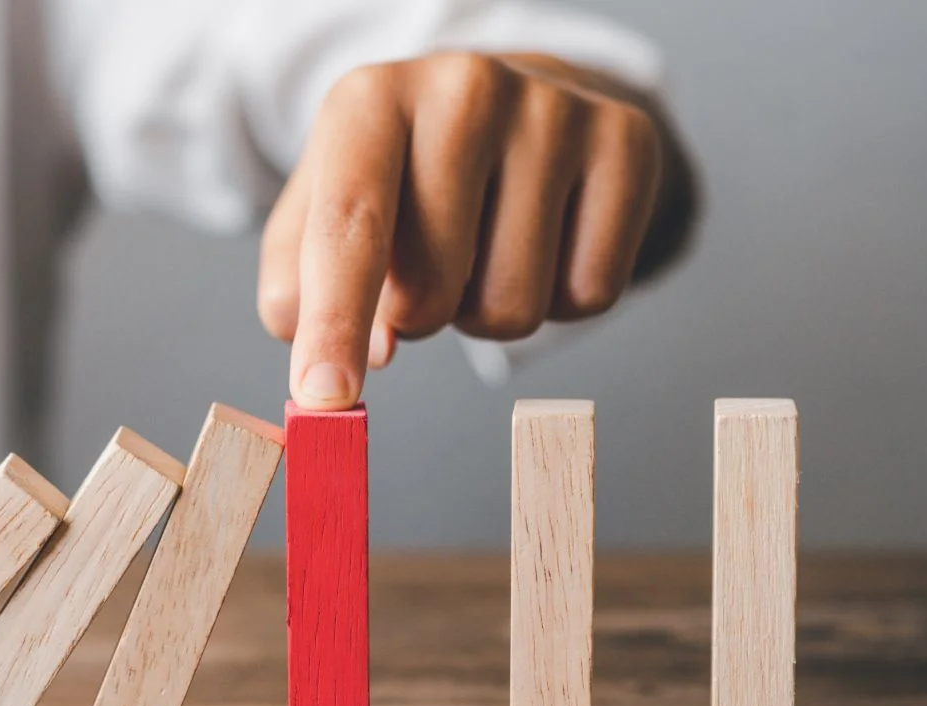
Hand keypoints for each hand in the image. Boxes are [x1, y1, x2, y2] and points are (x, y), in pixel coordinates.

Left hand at [260, 52, 672, 409]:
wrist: (515, 100)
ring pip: (513, 307)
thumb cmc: (407, 171)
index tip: (326, 397)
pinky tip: (546, 241)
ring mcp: (555, 111)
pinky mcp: (627, 143)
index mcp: (372, 99)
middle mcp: (465, 88)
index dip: (335, 320)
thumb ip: (299, 286)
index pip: (351, 225)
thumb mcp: (326, 205)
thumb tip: (346, 360)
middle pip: (432, 290)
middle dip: (421, 316)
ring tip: (487, 247)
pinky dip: (560, 299)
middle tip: (429, 269)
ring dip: (488, 312)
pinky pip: (589, 296)